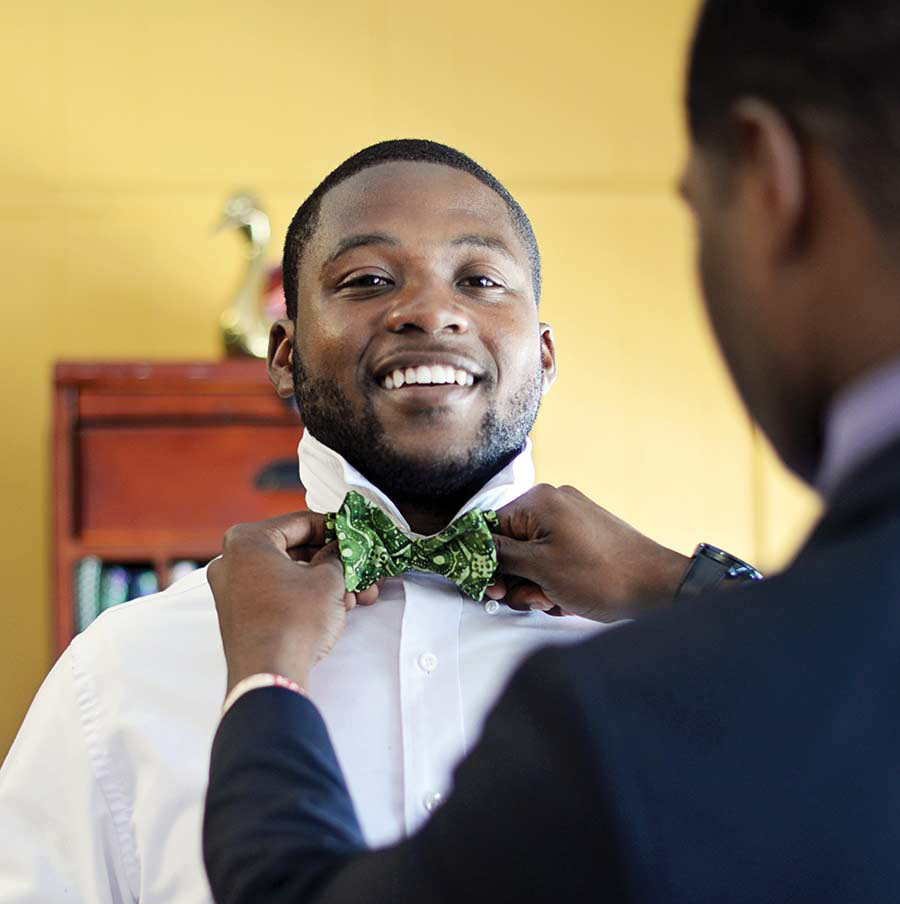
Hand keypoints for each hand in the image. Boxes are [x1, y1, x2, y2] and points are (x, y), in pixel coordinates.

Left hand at [207, 511, 379, 694]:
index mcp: (248, 541)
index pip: (302, 522)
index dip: (335, 529)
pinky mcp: (239, 614)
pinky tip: (336, 606)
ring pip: (289, 573)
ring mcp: (232, 589)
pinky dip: (305, 594)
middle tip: (359, 567)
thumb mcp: (328, 580)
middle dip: (333, 561)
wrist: (270, 676)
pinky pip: (277, 592)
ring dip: (324, 581)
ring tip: (355, 593)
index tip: (353, 535)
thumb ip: (338, 556)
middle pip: (295, 549)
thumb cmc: (293, 622)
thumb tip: (341, 550)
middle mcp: (232, 561)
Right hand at [488, 484, 689, 621]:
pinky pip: (553, 560)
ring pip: (532, 558)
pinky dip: (554, 581)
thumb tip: (471, 550)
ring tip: (556, 599)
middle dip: (517, 578)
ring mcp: (571, 520)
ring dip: (536, 585)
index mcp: (538, 501)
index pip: (489, 527)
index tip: (489, 588)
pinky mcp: (585, 538)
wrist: (658, 587)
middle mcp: (553, 504)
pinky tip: (568, 598)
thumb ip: (500, 556)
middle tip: (533, 598)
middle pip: (510, 544)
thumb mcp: (540, 568)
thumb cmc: (602, 575)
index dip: (484, 560)